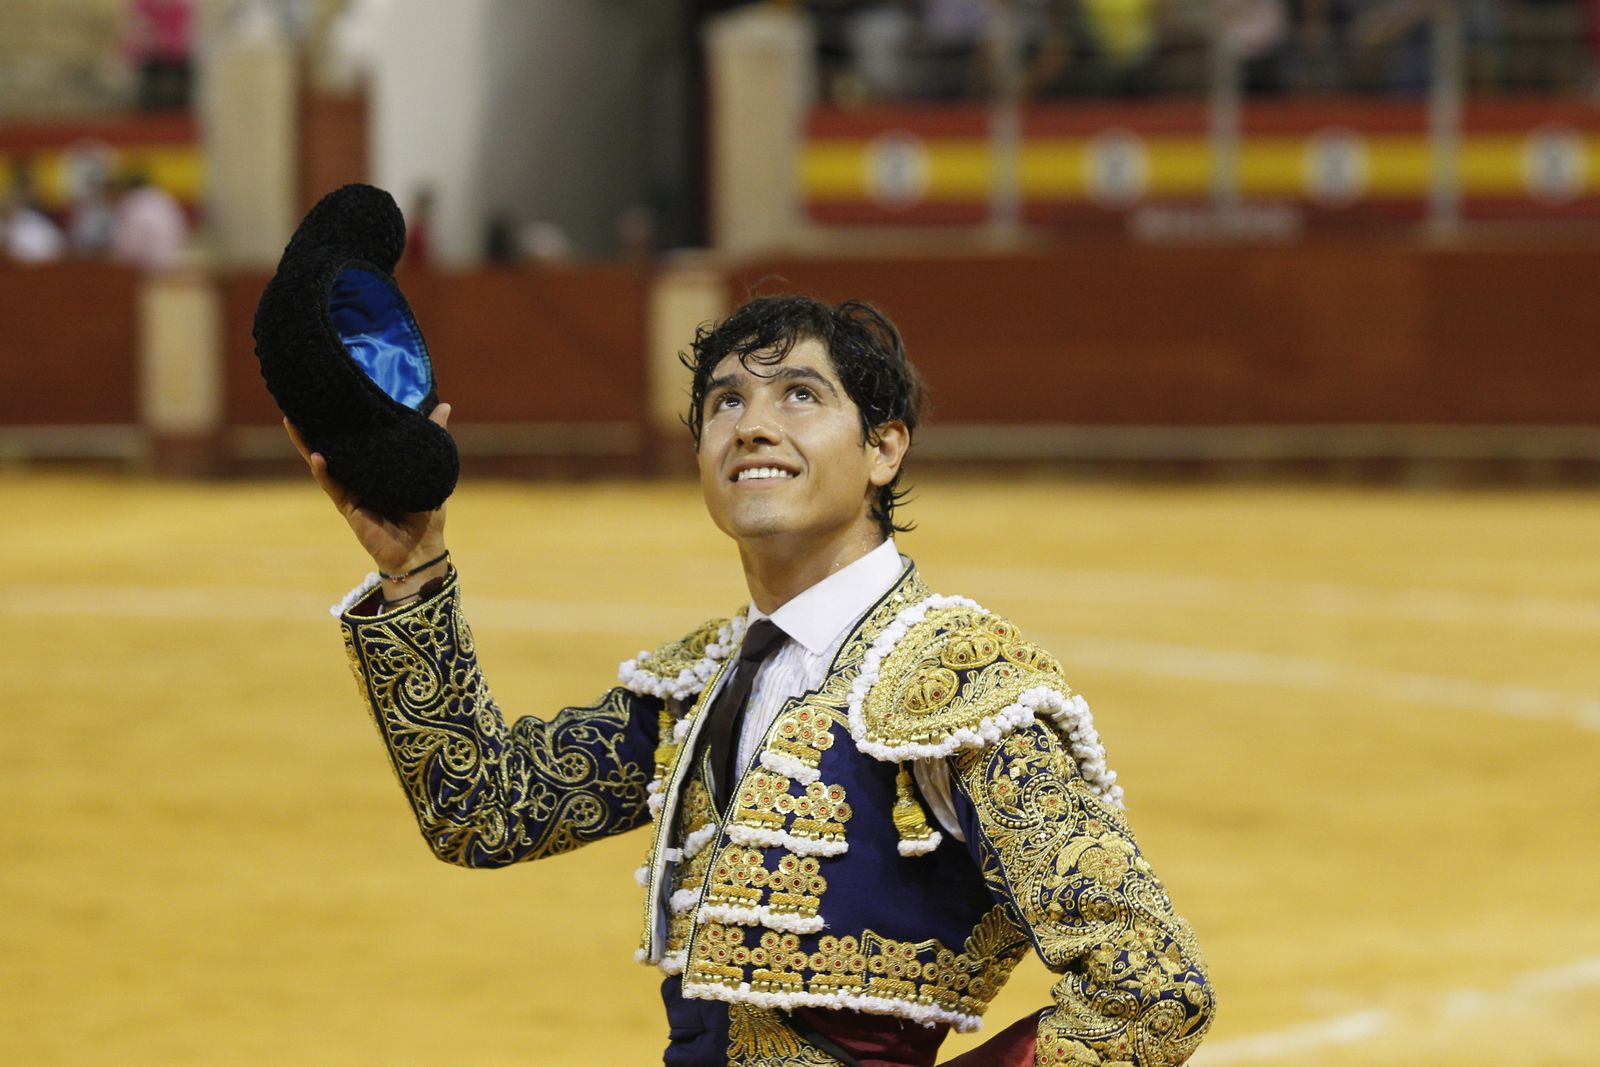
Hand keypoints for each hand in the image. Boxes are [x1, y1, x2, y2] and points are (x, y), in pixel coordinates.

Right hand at [284, 404, 452, 578]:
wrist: (420, 549)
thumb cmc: (426, 513)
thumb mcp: (431, 467)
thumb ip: (433, 437)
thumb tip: (444, 405)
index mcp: (378, 465)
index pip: (358, 436)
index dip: (345, 418)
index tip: (335, 393)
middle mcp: (361, 475)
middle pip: (335, 445)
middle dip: (318, 425)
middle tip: (304, 400)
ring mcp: (351, 490)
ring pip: (325, 462)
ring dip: (308, 443)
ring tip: (293, 420)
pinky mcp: (348, 506)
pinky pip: (332, 485)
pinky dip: (324, 471)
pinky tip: (317, 455)